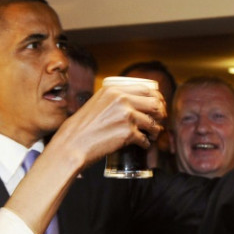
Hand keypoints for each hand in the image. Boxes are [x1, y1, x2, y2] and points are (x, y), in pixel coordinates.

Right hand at [48, 83, 164, 170]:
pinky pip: (145, 138)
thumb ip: (112, 100)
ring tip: (152, 134)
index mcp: (114, 89)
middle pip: (154, 103)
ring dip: (156, 130)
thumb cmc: (80, 128)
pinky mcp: (128, 133)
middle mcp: (121, 99)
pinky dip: (146, 143)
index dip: (157, 98)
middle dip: (161, 113)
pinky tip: (143, 145)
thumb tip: (131, 104)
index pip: (146, 89)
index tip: (158, 106)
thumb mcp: (95, 103)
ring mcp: (126, 116)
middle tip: (159, 120)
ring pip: (153, 122)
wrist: (72, 144)